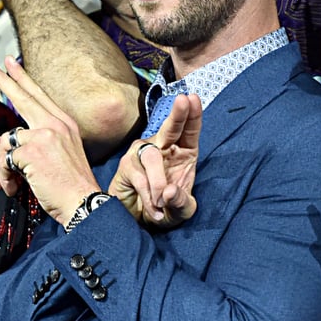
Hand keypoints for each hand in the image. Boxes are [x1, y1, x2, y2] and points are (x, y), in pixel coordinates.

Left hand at [0, 56, 101, 225]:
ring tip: (6, 183)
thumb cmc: (69, 187)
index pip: (40, 96)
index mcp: (65, 125)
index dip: (24, 79)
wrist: (84, 204)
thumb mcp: (47, 161)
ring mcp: (44, 135)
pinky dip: (3, 175)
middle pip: (23, 97)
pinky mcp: (32, 150)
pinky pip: (4, 159)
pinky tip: (12, 187)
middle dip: (3, 79)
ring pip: (6, 140)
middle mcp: (56, 124)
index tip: (11, 64)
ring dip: (1, 165)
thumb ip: (23, 147)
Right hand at [107, 94, 201, 227]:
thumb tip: (168, 192)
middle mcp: (162, 147)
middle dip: (178, 114)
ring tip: (161, 203)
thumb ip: (180, 202)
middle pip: (170, 128)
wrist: (138, 222)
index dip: (193, 114)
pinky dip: (148, 196)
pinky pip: (139, 177)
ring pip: (152, 157)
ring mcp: (142, 154)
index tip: (193, 98)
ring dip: (158, 182)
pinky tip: (153, 209)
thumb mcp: (180, 211)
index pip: (189, 130)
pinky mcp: (126, 166)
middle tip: (183, 100)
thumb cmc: (165, 210)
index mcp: (182, 152)